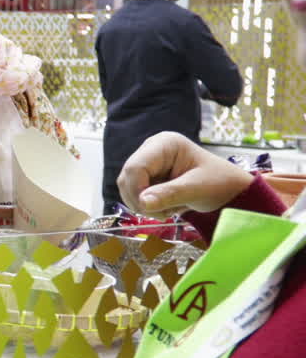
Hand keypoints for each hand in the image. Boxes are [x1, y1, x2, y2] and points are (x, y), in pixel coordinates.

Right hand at [117, 131, 253, 216]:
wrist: (229, 189)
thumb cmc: (220, 182)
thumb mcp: (198, 188)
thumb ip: (170, 194)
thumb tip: (143, 204)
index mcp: (165, 144)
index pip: (136, 167)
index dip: (137, 190)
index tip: (150, 209)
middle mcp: (152, 150)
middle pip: (128, 177)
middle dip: (140, 199)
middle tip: (162, 214)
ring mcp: (148, 163)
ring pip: (128, 187)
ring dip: (143, 204)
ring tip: (168, 210)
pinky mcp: (148, 176)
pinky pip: (134, 193)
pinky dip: (146, 205)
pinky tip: (165, 207)